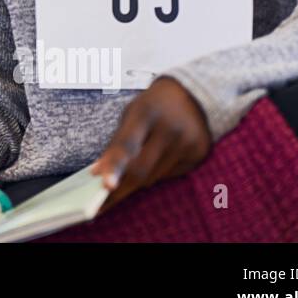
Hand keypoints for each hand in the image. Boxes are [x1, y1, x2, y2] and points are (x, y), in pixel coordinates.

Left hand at [91, 76, 211, 213]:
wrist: (193, 94)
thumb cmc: (154, 106)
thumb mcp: (131, 114)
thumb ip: (117, 142)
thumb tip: (98, 173)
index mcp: (146, 112)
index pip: (127, 143)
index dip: (115, 165)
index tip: (105, 185)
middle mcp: (170, 128)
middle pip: (141, 168)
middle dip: (120, 188)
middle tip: (101, 203)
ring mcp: (187, 143)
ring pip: (154, 177)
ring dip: (137, 180)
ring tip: (126, 176)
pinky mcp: (199, 155)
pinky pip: (169, 175)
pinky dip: (156, 174)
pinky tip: (156, 161)